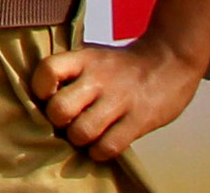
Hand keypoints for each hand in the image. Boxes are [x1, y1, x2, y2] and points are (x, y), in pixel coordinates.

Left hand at [28, 34, 206, 161]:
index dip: (41, 89)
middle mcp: (99, 78)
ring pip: (82, 132)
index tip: (47, 97)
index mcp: (84, 59)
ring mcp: (120, 100)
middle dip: (58, 122)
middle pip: (60, 109)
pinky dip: (99, 152)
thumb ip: (69, 73)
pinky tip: (101, 145)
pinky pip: (109, 146)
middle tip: (66, 122)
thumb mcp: (93, 56)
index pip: (47, 70)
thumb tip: (39, 100)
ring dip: (78, 140)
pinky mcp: (139, 120)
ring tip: (84, 136)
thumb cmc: (121, 66)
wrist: (170, 61)